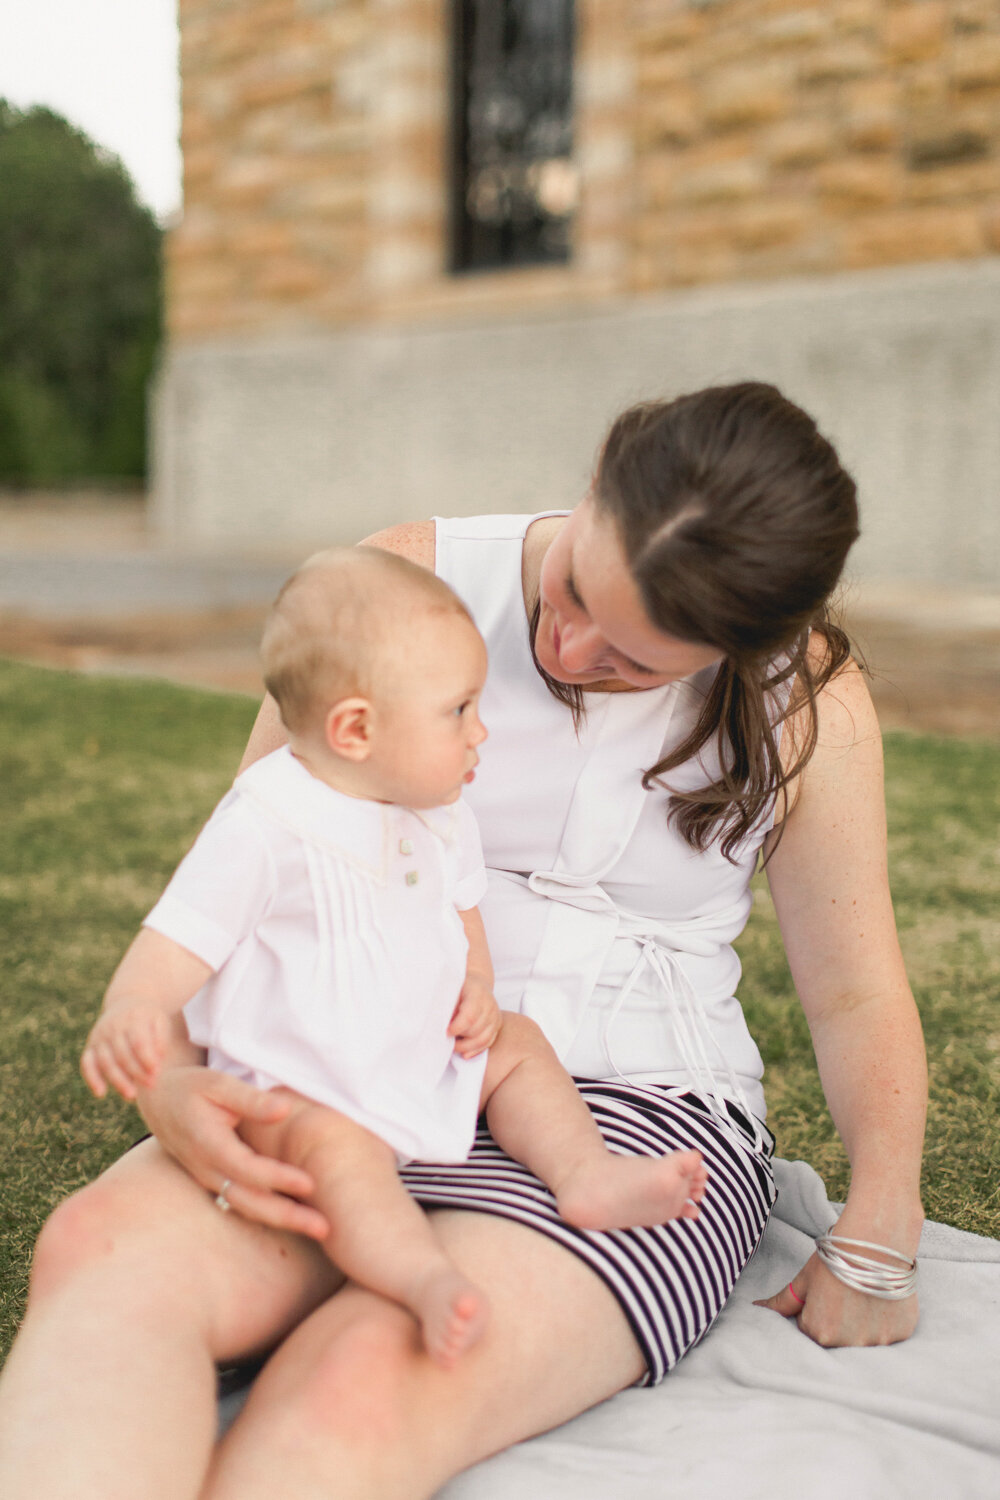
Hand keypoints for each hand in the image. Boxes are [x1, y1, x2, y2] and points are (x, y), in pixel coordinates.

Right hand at [81, 998, 170, 1099]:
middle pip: (123, 1054)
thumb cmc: (148, 1018)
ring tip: (132, 1095)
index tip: (157, 1073)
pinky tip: (101, 1093)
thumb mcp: (160, 1021)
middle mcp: (113, 1027)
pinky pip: (86, 1063)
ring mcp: (99, 1036)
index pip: (138, 1042)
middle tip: (151, 1085)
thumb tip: (158, 1059)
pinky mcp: (90, 1046)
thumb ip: (161, 1039)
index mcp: (133, 1019)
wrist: (126, 1001)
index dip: (147, 1059)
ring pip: (106, 1062)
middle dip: (137, 1072)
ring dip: (118, 1080)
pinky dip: (92, 1078)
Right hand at [137, 1064, 328, 1239]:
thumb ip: (252, 1100)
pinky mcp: (216, 1181)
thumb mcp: (220, 1084)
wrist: (159, 1101)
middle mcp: (208, 1169)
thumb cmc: (192, 1088)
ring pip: (247, 1207)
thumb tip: (284, 1109)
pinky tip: (297, 1217)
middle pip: (249, 1201)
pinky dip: (269, 1213)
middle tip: (325, 1228)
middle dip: (287, 1216)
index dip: (278, 1178)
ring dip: (283, 1220)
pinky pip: (243, 1203)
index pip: (247, 1168)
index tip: (310, 1184)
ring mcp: (210, 1179)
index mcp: (208, 1145)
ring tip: (319, 1229)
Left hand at [448, 974, 500, 1057]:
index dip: (457, 1028)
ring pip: (483, 1039)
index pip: (469, 1016)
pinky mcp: (497, 1024)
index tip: (445, 1032)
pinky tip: (465, 1054)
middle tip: (446, 1039)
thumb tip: (437, 1022)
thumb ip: (445, 1004)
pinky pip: (488, 1042)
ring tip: (453, 1046)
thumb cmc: (460, 987)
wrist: (477, 984)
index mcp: (477, 992)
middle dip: (460, 1038)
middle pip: (476, 1030)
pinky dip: (476, 1050)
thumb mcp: (450, 989)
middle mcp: (490, 1004)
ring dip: (466, 1046)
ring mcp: (495, 1015)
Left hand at [755, 1250, 919, 1346]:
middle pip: (837, 1336)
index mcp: (820, 1332)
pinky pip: (888, 1331)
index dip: (816, 1306)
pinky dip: (884, 1318)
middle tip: (845, 1290)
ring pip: (864, 1335)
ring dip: (862, 1319)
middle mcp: (849, 1343)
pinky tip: (881, 1295)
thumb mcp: (805, 1278)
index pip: (810, 1328)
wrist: (877, 1236)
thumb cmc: (836, 1255)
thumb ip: (783, 1301)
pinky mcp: (901, 1332)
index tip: (826, 1289)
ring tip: (864, 1291)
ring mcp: (878, 1340)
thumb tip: (757, 1307)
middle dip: (838, 1318)